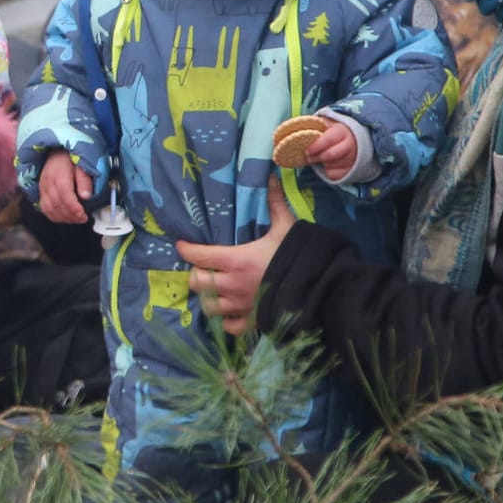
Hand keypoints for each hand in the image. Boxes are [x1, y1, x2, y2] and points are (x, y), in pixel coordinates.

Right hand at [38, 150, 93, 223]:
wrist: (56, 152)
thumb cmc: (70, 159)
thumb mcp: (82, 165)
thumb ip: (84, 180)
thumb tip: (86, 196)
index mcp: (59, 176)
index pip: (65, 196)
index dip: (74, 208)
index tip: (84, 215)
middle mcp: (48, 183)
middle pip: (57, 205)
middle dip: (71, 216)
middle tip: (83, 218)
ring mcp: (42, 188)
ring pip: (49, 210)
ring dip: (63, 218)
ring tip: (75, 219)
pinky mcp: (40, 192)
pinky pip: (44, 209)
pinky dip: (54, 216)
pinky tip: (65, 217)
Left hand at [175, 178, 295, 334]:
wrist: (319, 287)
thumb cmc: (299, 255)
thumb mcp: (287, 227)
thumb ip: (274, 203)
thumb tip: (270, 176)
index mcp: (237, 260)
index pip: (199, 256)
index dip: (186, 250)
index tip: (182, 245)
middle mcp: (233, 285)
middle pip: (197, 282)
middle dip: (196, 274)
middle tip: (202, 268)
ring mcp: (241, 307)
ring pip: (208, 307)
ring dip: (208, 297)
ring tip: (213, 290)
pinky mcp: (252, 323)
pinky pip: (229, 327)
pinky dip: (226, 320)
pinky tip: (230, 312)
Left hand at [307, 122, 358, 181]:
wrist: (353, 141)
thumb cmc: (334, 133)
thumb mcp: (326, 125)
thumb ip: (315, 126)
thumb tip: (298, 126)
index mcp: (342, 131)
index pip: (329, 140)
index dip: (316, 146)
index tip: (307, 151)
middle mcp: (350, 145)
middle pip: (331, 155)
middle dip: (317, 157)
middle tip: (308, 158)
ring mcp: (352, 158)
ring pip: (331, 165)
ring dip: (322, 163)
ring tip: (320, 158)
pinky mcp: (350, 170)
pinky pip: (334, 175)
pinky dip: (328, 171)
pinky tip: (328, 165)